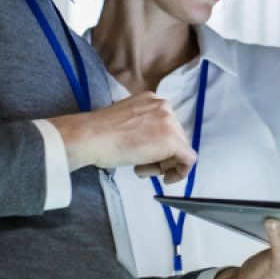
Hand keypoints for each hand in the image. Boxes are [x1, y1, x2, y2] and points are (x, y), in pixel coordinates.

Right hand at [47, 91, 196, 182]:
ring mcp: (170, 122)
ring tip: (141, 168)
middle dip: (162, 157)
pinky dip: (180, 172)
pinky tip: (166, 178)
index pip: (165, 127)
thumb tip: (151, 144)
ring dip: (163, 164)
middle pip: (175, 138)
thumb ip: (142, 128)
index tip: (146, 157)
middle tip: (142, 166)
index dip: (158, 146)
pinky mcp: (172, 140)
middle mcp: (164, 106)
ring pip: (180, 149)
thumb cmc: (99, 134)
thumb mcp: (126, 122)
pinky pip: (188, 159)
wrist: (91, 137)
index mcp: (151, 100)